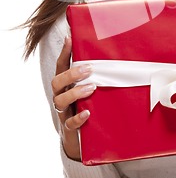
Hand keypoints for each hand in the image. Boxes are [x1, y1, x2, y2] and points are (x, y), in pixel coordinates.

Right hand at [51, 36, 95, 159]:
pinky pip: (69, 123)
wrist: (82, 139)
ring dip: (75, 92)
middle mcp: (61, 96)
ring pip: (60, 101)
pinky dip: (77, 118)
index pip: (60, 66)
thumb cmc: (88, 107)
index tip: (70, 38)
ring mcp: (63, 112)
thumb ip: (98, 76)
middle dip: (71, 74)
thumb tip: (116, 55)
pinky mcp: (69, 128)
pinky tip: (87, 114)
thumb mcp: (91, 90)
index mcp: (65, 85)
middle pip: (56, 82)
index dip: (64, 53)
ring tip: (92, 88)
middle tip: (89, 69)